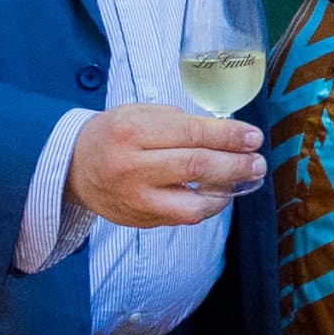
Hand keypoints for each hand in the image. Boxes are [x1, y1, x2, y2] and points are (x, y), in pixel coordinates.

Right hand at [71, 101, 263, 230]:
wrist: (75, 167)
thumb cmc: (114, 134)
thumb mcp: (140, 114)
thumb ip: (181, 122)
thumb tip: (229, 134)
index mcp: (132, 131)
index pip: (193, 133)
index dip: (230, 136)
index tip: (254, 137)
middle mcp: (131, 166)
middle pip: (196, 167)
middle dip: (235, 164)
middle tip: (258, 162)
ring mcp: (135, 198)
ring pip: (192, 204)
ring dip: (225, 193)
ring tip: (244, 181)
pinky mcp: (139, 220)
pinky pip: (182, 218)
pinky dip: (206, 207)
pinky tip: (219, 195)